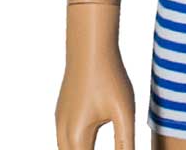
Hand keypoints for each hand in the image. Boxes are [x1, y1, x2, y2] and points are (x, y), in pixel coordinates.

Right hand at [55, 4, 134, 149]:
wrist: (90, 45)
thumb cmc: (109, 76)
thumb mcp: (123, 111)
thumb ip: (124, 142)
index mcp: (77, 138)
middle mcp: (64, 132)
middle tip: (116, 149)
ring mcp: (61, 121)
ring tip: (107, 146)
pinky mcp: (64, 111)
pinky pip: (68, 140)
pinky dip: (79, 147)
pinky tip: (90, 145)